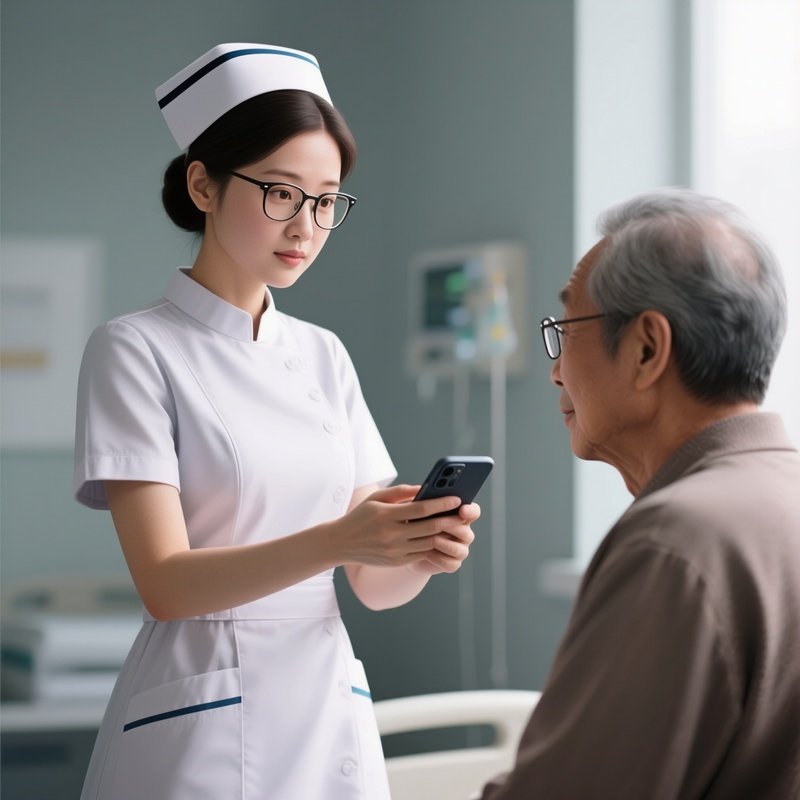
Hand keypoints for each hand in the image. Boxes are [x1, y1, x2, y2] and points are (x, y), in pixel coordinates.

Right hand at [330, 484, 468, 567]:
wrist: (342, 543)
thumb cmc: (362, 515)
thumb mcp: (377, 498)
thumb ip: (401, 492)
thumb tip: (425, 488)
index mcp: (386, 515)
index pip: (421, 509)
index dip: (441, 504)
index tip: (456, 498)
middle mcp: (391, 535)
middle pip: (429, 528)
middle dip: (450, 520)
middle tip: (464, 513)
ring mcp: (395, 551)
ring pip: (429, 543)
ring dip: (446, 535)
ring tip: (457, 525)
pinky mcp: (397, 561)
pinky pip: (422, 553)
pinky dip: (434, 545)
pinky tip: (443, 537)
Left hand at [406, 502, 478, 575]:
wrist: (408, 547)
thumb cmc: (413, 522)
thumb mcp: (416, 508)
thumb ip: (421, 498)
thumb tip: (421, 491)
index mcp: (459, 515)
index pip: (473, 511)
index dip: (470, 511)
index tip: (461, 509)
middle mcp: (464, 532)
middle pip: (466, 531)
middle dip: (452, 528)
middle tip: (441, 524)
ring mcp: (460, 549)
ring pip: (460, 549)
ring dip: (445, 544)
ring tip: (432, 540)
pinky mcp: (452, 564)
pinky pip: (450, 563)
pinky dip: (439, 559)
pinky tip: (427, 553)